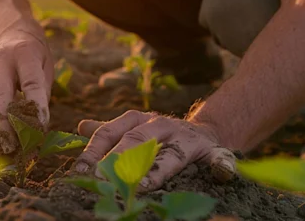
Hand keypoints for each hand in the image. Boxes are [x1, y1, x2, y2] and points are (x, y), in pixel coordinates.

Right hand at [0, 25, 53, 152]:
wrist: (8, 30)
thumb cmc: (34, 53)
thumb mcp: (46, 65)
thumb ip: (41, 92)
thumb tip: (36, 126)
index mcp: (24, 53)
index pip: (31, 84)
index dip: (36, 108)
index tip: (40, 130)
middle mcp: (1, 60)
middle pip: (0, 96)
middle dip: (5, 124)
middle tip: (11, 149)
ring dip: (4, 126)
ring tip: (15, 148)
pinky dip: (2, 113)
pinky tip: (9, 117)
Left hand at [74, 111, 236, 190]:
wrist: (202, 131)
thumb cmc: (160, 135)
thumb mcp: (134, 127)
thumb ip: (110, 131)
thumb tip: (80, 127)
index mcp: (138, 120)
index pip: (110, 133)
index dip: (95, 151)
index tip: (81, 171)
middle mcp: (160, 125)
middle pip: (137, 141)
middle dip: (119, 161)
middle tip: (103, 180)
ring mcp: (186, 138)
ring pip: (171, 153)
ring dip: (158, 170)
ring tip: (143, 186)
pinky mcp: (211, 150)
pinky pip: (219, 157)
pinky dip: (222, 165)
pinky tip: (224, 173)